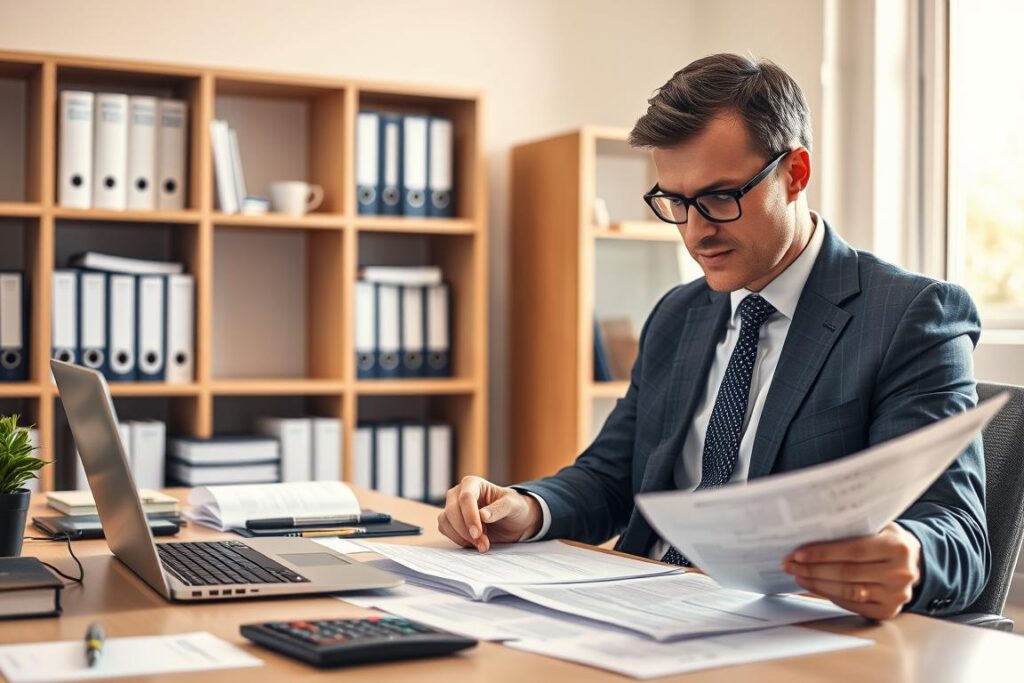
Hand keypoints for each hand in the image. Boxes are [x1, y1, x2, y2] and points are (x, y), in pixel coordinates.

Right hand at [436, 476, 541, 551]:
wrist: (513, 521)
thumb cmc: (514, 507)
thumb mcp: (513, 505)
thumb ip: (499, 508)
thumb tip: (483, 515)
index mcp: (473, 483)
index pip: (465, 497)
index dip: (470, 516)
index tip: (477, 533)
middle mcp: (459, 493)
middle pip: (452, 510)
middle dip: (465, 530)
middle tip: (482, 543)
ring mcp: (453, 507)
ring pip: (445, 521)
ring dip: (462, 537)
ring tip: (482, 544)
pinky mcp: (451, 522)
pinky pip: (445, 530)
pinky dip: (458, 540)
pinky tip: (474, 543)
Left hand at [781, 522, 922, 620]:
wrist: (916, 564)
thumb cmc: (889, 541)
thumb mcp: (879, 526)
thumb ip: (854, 527)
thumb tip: (814, 528)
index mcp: (897, 547)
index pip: (853, 550)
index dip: (823, 553)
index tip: (798, 553)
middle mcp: (900, 573)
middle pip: (846, 573)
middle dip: (813, 569)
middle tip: (790, 564)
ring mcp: (896, 595)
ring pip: (847, 591)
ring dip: (817, 584)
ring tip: (798, 575)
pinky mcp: (888, 611)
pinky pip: (853, 605)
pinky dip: (831, 595)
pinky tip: (815, 586)